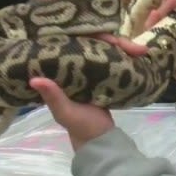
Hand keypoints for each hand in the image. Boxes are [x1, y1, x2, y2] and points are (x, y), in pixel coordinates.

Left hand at [31, 0, 175, 150]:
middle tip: (134, 47)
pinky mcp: (105, 73)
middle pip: (96, 40)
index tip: (109, 37)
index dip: (91, 34)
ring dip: (124, 46)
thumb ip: (53, 96)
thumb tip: (35, 79)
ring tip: (140, 50)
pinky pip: (115, 59)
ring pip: (108, 48)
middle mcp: (76, 63)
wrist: (99, 141)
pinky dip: (127, 56)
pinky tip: (139, 53)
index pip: (75, 41)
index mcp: (62, 68)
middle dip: (114, 39)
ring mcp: (91, 67)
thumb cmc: (79, 126)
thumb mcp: (65, 112)